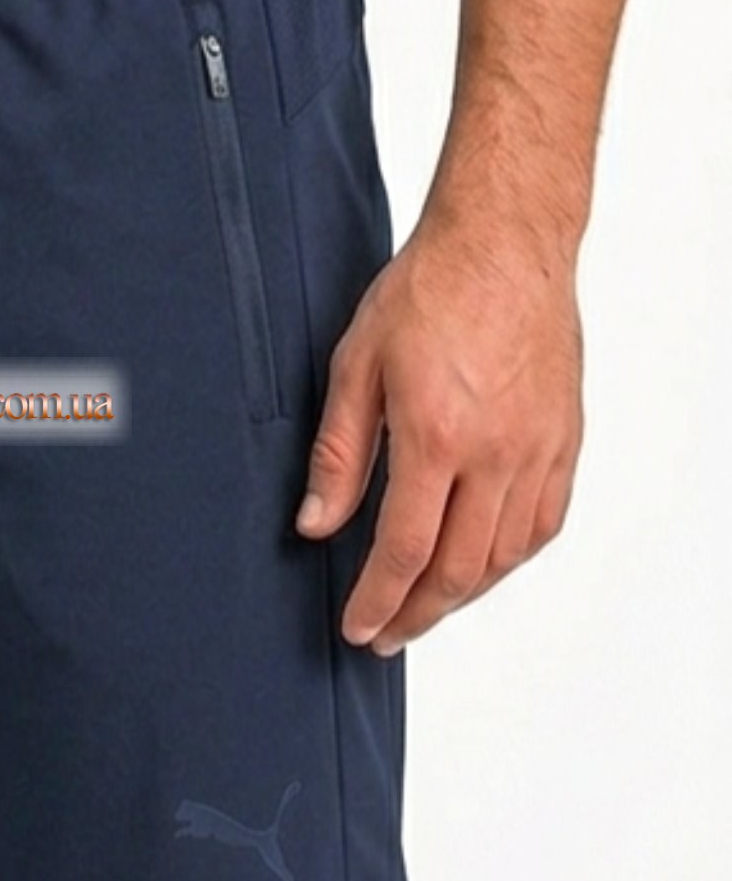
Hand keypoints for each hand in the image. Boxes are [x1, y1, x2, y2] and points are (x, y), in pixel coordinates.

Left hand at [295, 199, 583, 654]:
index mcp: (437, 437)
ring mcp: (538, 449)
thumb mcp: (355, 367)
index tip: (358, 629)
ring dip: (464, 595)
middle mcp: (497, 453)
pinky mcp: (564, 439)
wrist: (502, 245)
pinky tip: (482, 565)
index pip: (406, 550)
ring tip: (425, 607)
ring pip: (507, 555)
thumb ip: (338, 456)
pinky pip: (544, 522)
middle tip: (386, 635)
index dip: (379, 600)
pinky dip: (510, 558)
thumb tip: (316, 525)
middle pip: (460, 569)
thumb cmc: (425, 293)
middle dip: (417, 614)